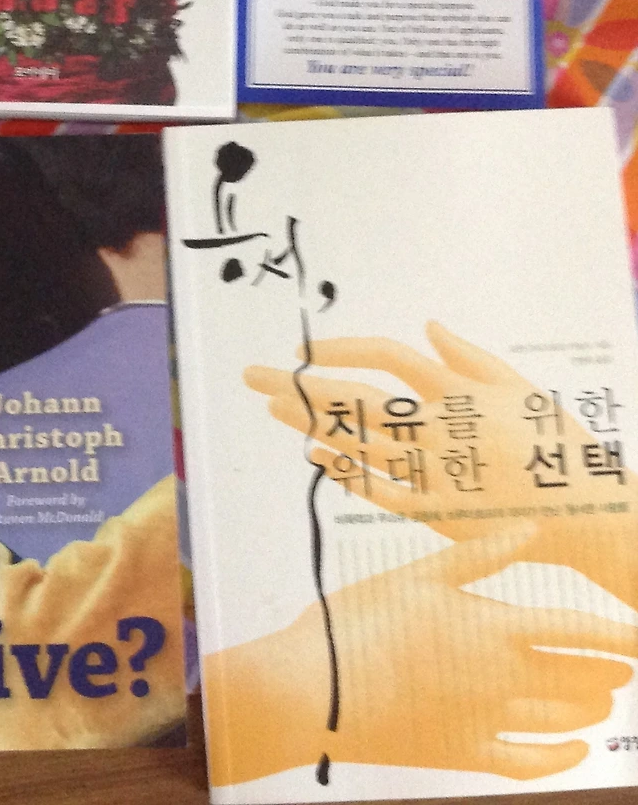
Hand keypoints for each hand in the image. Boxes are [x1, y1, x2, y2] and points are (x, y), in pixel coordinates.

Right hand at [206, 526, 636, 783]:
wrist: (317, 688)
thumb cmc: (359, 620)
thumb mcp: (416, 575)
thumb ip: (478, 555)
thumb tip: (531, 528)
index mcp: (493, 628)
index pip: (579, 631)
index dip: (619, 634)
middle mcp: (503, 679)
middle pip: (581, 679)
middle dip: (607, 671)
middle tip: (619, 664)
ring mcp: (488, 721)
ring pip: (565, 720)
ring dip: (591, 709)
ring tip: (600, 697)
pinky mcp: (467, 753)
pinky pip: (532, 764)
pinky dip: (563, 757)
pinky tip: (576, 750)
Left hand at [244, 322, 637, 604]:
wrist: (592, 517)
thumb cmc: (558, 446)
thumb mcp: (522, 390)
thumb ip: (470, 356)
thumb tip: (427, 324)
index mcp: (459, 392)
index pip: (385, 357)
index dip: (339, 349)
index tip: (302, 349)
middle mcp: (439, 428)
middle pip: (354, 400)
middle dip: (298, 386)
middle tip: (251, 375)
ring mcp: (434, 472)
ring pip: (356, 444)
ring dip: (308, 425)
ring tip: (272, 409)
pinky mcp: (435, 512)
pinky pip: (376, 489)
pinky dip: (343, 472)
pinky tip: (314, 456)